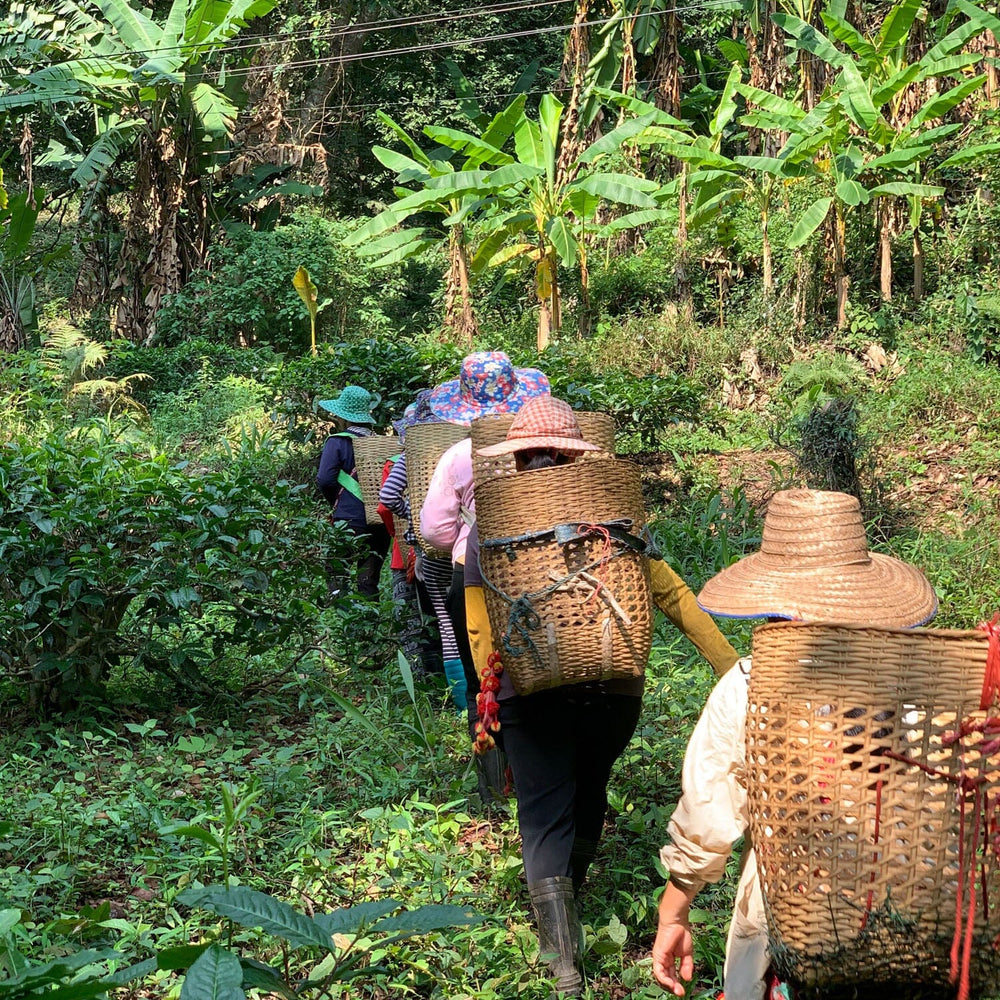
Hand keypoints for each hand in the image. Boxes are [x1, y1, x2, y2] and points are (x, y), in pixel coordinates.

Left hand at [652, 880, 696, 995]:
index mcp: (670, 960)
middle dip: (674, 987)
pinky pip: (658, 971)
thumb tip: (687, 979)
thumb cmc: (682, 934)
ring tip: (678, 991)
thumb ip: (686, 967)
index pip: (672, 976)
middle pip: (667, 978)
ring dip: (669, 985)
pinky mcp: (657, 955)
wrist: (677, 922)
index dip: (677, 984)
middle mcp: (664, 960)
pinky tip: (671, 983)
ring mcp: (660, 958)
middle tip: (681, 993)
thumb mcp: (687, 954)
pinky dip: (664, 979)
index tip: (684, 991)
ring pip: (661, 976)